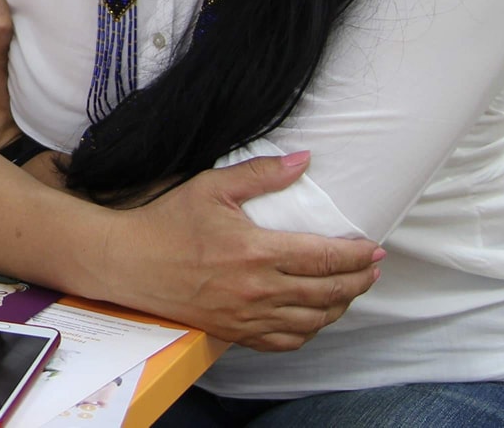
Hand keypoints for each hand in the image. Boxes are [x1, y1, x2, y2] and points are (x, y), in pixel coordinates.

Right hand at [105, 153, 381, 351]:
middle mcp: (258, 290)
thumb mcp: (211, 187)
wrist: (129, 263)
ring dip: (340, 306)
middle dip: (359, 281)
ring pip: (314, 320)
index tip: (374, 248)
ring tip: (349, 290)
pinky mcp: (236, 333)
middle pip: (328, 292)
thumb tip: (304, 160)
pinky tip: (315, 316)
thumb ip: (261, 174)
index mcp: (256, 251)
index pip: (324, 257)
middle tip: (372, 269)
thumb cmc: (167, 222)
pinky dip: (310, 331)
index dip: (357, 255)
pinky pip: (287, 341)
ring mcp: (248, 317)